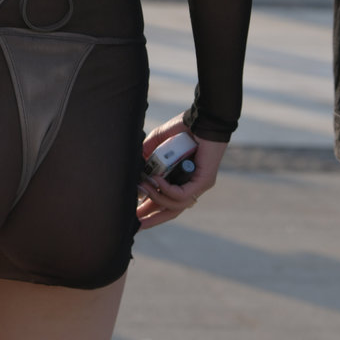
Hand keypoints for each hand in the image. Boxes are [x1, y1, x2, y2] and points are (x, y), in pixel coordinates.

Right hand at [136, 112, 226, 229]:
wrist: (202, 118)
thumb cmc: (184, 127)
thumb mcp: (159, 141)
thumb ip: (148, 152)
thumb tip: (135, 165)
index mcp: (181, 178)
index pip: (167, 202)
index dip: (150, 210)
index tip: (134, 214)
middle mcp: (191, 185)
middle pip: (172, 211)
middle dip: (152, 218)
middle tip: (136, 222)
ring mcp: (199, 185)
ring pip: (176, 205)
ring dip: (156, 198)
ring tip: (143, 187)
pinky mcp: (204, 181)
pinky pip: (182, 194)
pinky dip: (167, 190)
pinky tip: (156, 180)